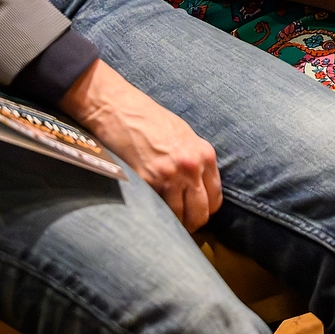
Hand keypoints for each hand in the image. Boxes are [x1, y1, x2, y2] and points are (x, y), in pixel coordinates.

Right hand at [60, 60, 220, 230]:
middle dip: (190, 224)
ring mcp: (170, 176)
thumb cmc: (150, 120)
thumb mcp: (185, 137)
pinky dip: (153, 217)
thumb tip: (198, 187)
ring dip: (171, 224)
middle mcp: (192, 167)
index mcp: (205, 155)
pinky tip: (148, 214)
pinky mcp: (147, 181)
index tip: (192, 215)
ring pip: (180, 218)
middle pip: (201, 213)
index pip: (215, 199)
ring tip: (161, 222)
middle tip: (177, 225)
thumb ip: (196, 161)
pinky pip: (157, 211)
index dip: (203, 211)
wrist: (119, 108)